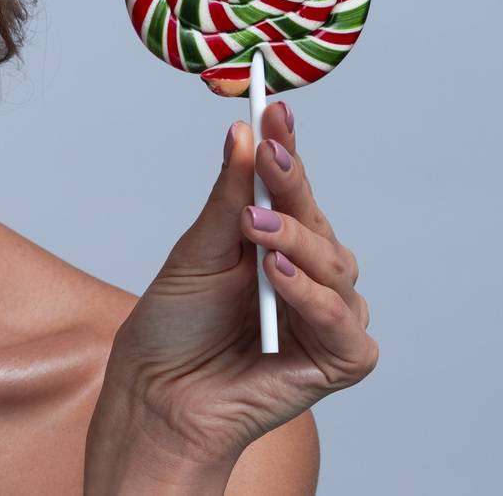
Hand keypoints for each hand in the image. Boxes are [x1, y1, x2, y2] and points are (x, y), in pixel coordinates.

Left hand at [94, 101, 377, 469]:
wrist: (159, 393)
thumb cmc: (175, 326)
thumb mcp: (195, 251)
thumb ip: (227, 198)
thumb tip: (242, 133)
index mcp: (278, 244)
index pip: (292, 189)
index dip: (287, 149)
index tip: (275, 110)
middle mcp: (311, 275)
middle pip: (318, 221)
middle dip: (293, 189)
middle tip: (268, 158)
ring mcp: (328, 317)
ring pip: (336, 266)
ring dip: (297, 243)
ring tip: (257, 230)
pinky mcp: (339, 360)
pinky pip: (343, 323)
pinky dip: (314, 299)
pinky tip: (280, 278)